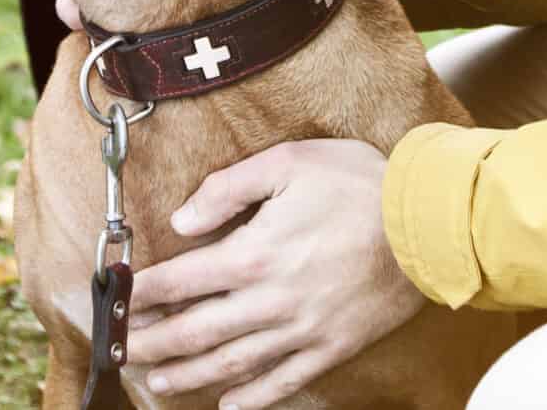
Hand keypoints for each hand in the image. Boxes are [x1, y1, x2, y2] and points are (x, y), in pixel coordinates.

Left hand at [126, 138, 426, 407]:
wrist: (429, 223)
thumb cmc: (362, 184)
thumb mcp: (291, 161)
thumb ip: (229, 188)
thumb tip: (184, 219)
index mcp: (254, 253)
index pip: (180, 281)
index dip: (141, 293)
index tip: (116, 300)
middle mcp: (270, 300)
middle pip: (196, 331)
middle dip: (153, 342)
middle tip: (123, 350)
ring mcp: (302, 329)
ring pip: (232, 363)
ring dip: (189, 373)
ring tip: (160, 379)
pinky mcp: (332, 346)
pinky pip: (284, 381)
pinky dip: (252, 398)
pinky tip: (229, 403)